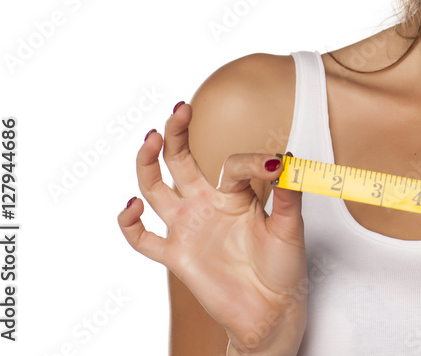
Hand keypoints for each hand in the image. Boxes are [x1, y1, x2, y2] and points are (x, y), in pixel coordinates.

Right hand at [117, 102, 307, 353]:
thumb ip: (287, 194)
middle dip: (177, 133)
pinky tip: (133, 204)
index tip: (276, 165)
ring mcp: (188, 229)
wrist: (272, 311)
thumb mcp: (290, 227)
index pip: (232, 164)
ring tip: (151, 137)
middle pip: (181, 161)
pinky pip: (143, 239)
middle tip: (180, 108)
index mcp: (235, 195)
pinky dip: (130, 223)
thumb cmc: (283, 268)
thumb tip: (287, 158)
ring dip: (148, 163)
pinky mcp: (176, 256)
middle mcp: (207, 206)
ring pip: (156, 188)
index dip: (253, 161)